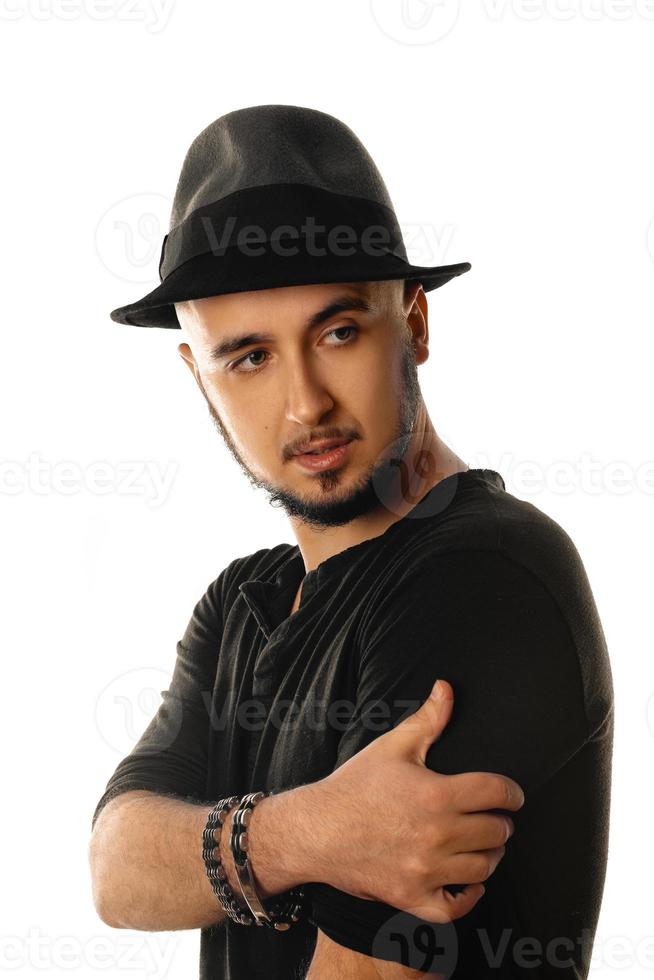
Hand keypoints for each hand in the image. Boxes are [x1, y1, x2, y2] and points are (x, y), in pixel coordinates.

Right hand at [311, 678, 524, 922]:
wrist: (316, 830)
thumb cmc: (355, 786)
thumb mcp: (392, 746)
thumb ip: (428, 720)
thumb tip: (446, 688)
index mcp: (436, 795)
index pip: (496, 793)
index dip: (512, 792)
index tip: (512, 795)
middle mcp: (436, 835)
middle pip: (496, 832)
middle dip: (500, 822)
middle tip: (495, 818)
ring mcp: (425, 870)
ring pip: (482, 868)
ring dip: (490, 855)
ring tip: (484, 844)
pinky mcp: (411, 897)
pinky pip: (454, 908)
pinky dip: (468, 897)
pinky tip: (470, 882)